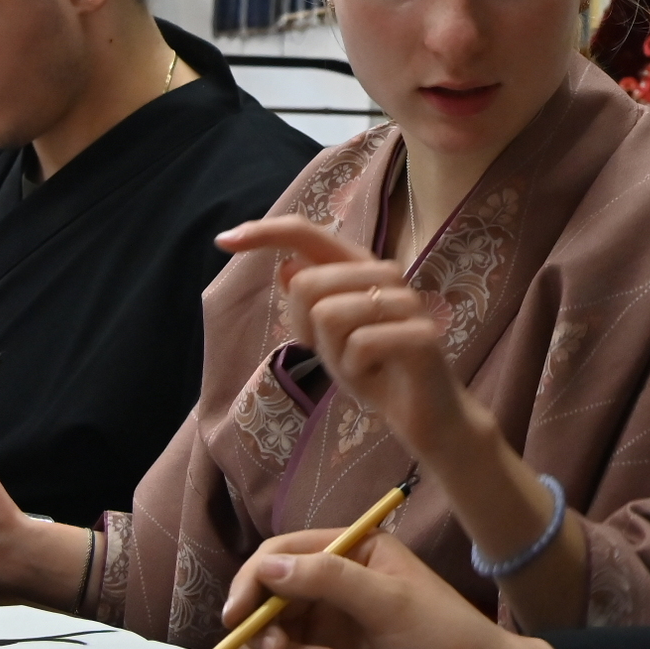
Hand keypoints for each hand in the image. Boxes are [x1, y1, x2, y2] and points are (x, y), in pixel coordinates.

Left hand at [215, 216, 482, 464]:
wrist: (426, 416)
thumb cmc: (375, 371)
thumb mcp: (327, 339)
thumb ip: (307, 303)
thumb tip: (285, 266)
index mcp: (361, 267)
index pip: (308, 233)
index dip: (265, 232)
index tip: (223, 241)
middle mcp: (386, 274)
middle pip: (307, 283)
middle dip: (306, 329)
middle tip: (336, 353)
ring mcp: (407, 302)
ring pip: (329, 315)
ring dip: (334, 355)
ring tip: (360, 366)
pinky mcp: (421, 335)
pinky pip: (358, 345)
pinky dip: (355, 371)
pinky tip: (376, 377)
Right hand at [223, 530, 565, 648]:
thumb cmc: (450, 640)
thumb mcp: (391, 601)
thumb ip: (328, 579)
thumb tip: (267, 568)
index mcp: (352, 555)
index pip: (280, 555)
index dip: (252, 581)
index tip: (239, 612)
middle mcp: (330, 594)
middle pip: (262, 602)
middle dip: (259, 627)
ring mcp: (323, 638)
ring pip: (261, 642)